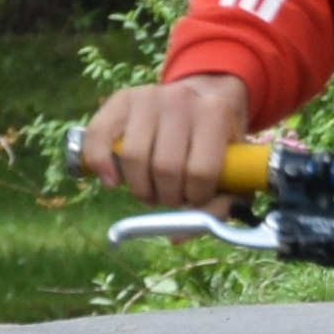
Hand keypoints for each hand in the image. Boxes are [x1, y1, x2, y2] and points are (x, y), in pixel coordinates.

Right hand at [80, 74, 253, 204]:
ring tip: (150, 187)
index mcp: (215, 114)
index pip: (200, 171)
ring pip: (134, 158)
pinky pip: (98, 137)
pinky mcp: (120, 99)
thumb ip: (218, 207)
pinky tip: (111, 180)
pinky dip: (100, 164)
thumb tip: (175, 237)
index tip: (196, 196)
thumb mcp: (235, 169)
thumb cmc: (219, 141)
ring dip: (140, 187)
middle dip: (167, 195)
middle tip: (171, 195)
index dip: (195, 196)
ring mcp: (148, 96)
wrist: (204, 96)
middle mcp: (181, 101)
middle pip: (165, 168)